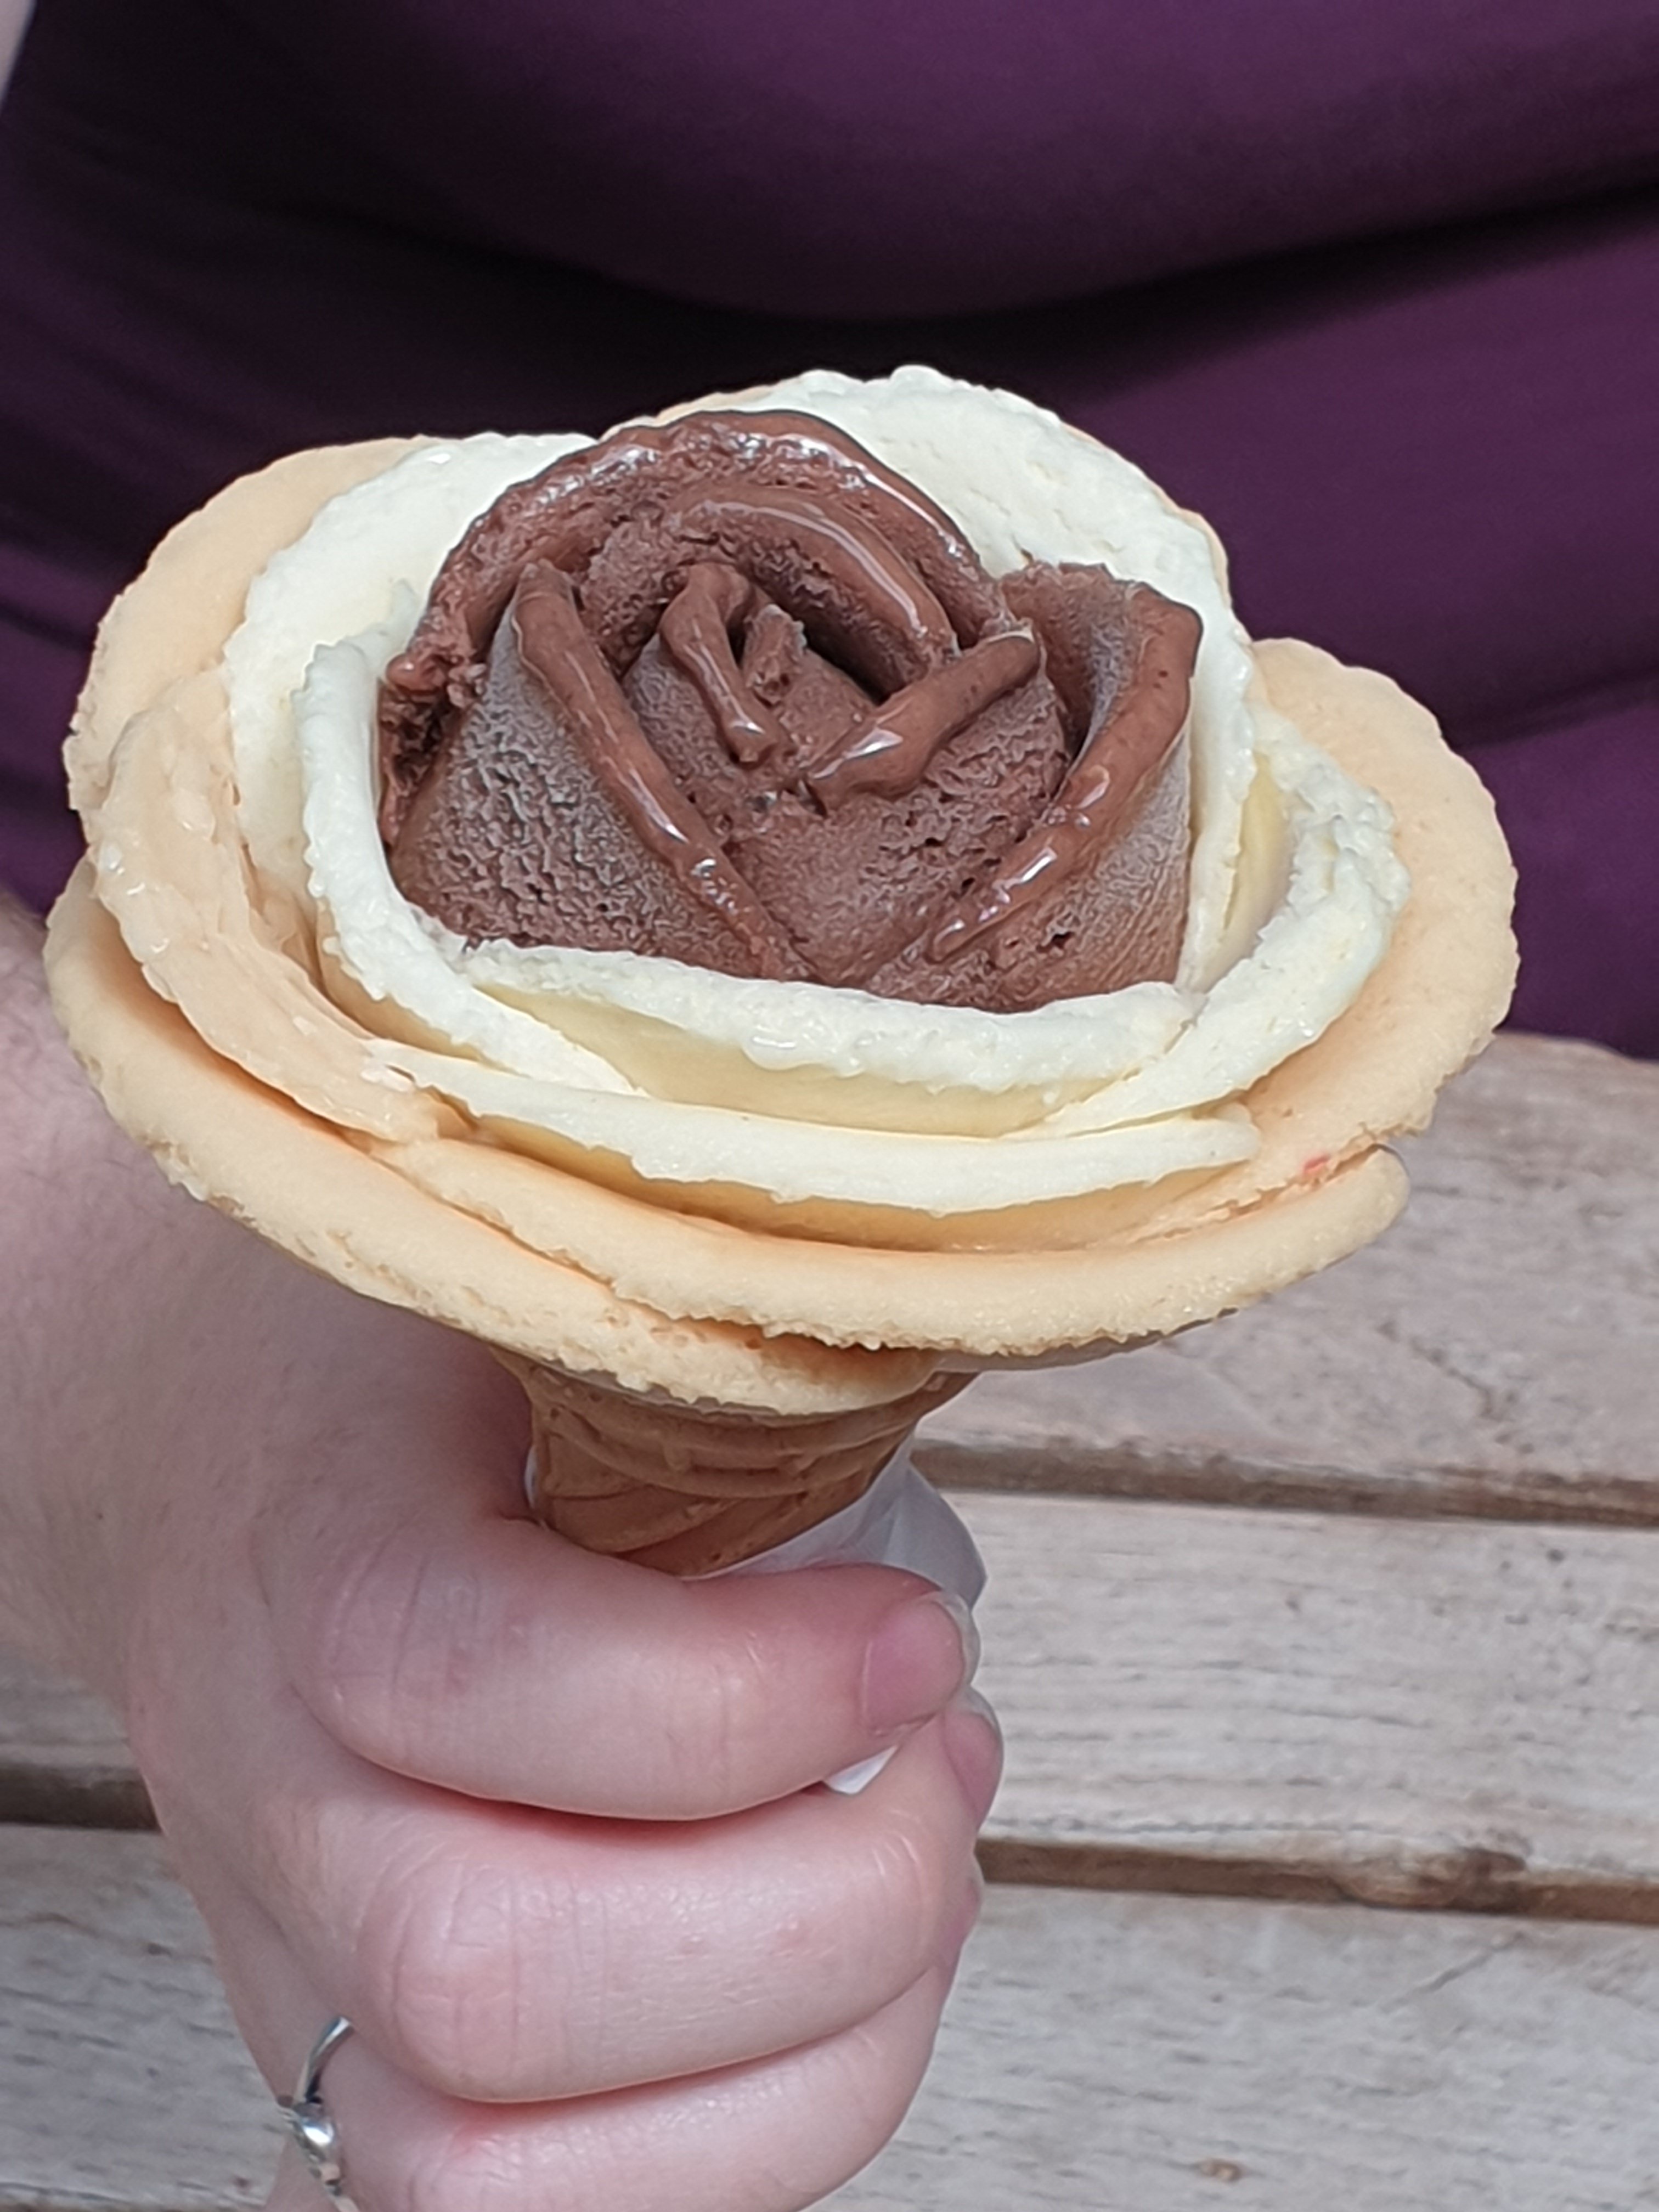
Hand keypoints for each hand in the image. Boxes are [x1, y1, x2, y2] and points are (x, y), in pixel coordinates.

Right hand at [1, 907, 996, 2210]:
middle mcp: (276, 1791)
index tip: (921, 1631)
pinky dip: (758, 2131)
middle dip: (823, 1903)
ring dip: (816, 2048)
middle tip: (949, 1745)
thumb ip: (702, 1324)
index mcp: (311, 1550)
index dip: (741, 1692)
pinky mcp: (366, 2060)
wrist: (218, 1474)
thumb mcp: (538, 1283)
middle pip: (498, 1975)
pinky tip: (854, 1968)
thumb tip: (969, 1318)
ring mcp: (302, 1962)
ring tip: (924, 1853)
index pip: (468, 1676)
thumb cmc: (422, 1371)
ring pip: (510, 2166)